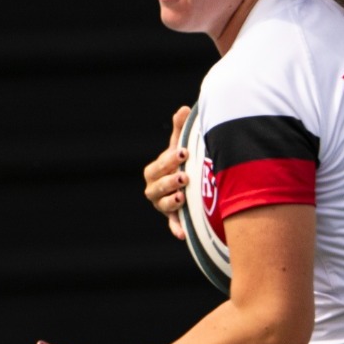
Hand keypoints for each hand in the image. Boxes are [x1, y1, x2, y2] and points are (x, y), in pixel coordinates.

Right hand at [143, 105, 192, 240]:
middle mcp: (154, 189)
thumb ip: (180, 130)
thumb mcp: (180, 146)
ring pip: (163, 205)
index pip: (158, 165)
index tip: (184, 152)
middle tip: (184, 176)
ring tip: (183, 198)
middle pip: (157, 186)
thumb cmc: (182, 162)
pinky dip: (177, 229)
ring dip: (171, 202)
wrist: (189, 182)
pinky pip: (173, 225)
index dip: (169, 159)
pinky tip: (183, 234)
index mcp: (154, 171)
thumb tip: (184, 109)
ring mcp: (163, 205)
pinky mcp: (174, 218)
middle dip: (170, 181)